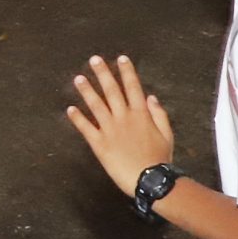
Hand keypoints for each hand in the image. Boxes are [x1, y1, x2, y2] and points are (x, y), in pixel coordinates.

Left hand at [65, 54, 173, 196]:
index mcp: (141, 114)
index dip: (127, 72)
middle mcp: (124, 117)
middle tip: (94, 59)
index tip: (121, 58)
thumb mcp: (167, 134)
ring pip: (96, 105)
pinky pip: (86, 128)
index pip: (133, 87)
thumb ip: (159, 114)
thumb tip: (151, 97)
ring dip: (87, 91)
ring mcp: (110, 130)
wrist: (149, 180)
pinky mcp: (99, 144)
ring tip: (78, 78)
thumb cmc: (160, 159)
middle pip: (112, 91)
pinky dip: (78, 118)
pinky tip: (70, 109)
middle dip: (103, 73)